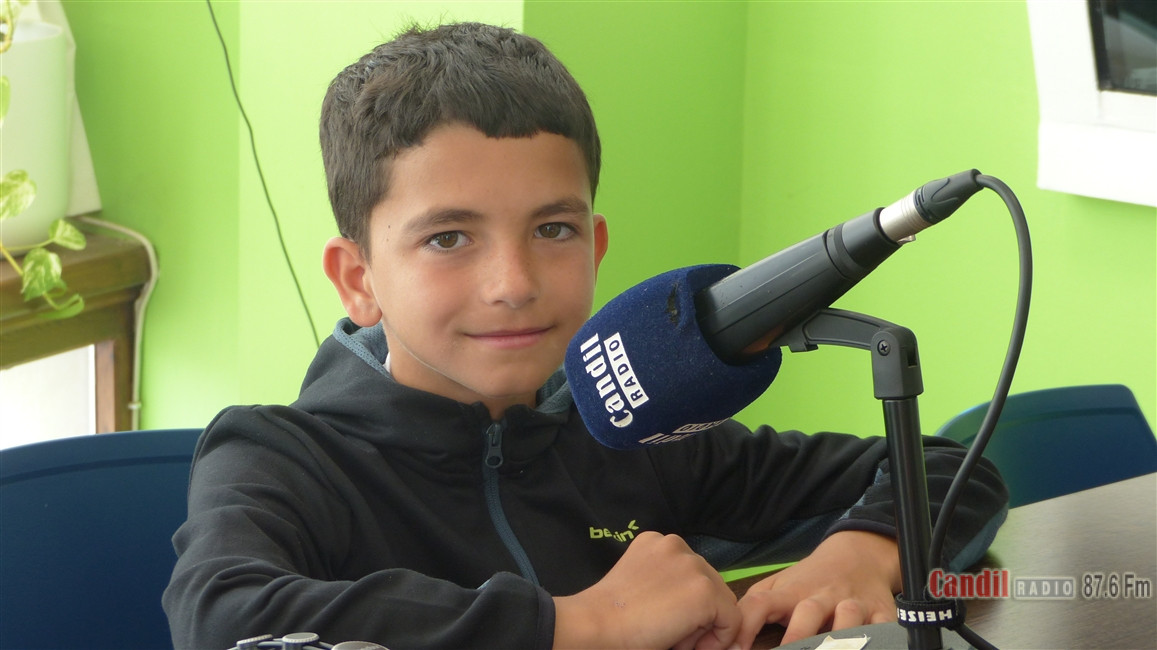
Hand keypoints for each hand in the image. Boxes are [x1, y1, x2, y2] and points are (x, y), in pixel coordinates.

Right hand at [553, 531, 741, 649]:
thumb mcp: (641, 585)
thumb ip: (667, 585)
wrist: (597, 624)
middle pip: (711, 585)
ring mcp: (693, 565)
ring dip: (704, 626)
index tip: (663, 623)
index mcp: (657, 542)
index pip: (691, 575)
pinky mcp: (705, 590)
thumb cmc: (610, 615)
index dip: (684, 606)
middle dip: (698, 615)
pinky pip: (731, 620)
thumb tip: (695, 610)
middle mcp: (677, 545)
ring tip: (673, 637)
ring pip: (723, 602)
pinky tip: (684, 644)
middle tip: (669, 635)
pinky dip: (718, 639)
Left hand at [733, 531, 900, 647]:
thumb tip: (728, 637)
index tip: (738, 649)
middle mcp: (821, 596)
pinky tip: (866, 646)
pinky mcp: (881, 612)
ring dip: (839, 640)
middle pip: (807, 613)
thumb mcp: (778, 585)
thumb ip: (753, 607)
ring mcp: (853, 604)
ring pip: (848, 620)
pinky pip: (884, 628)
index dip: (746, 626)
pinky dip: (879, 639)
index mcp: (791, 592)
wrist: (857, 555)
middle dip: (797, 638)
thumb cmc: (810, 579)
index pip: (761, 603)